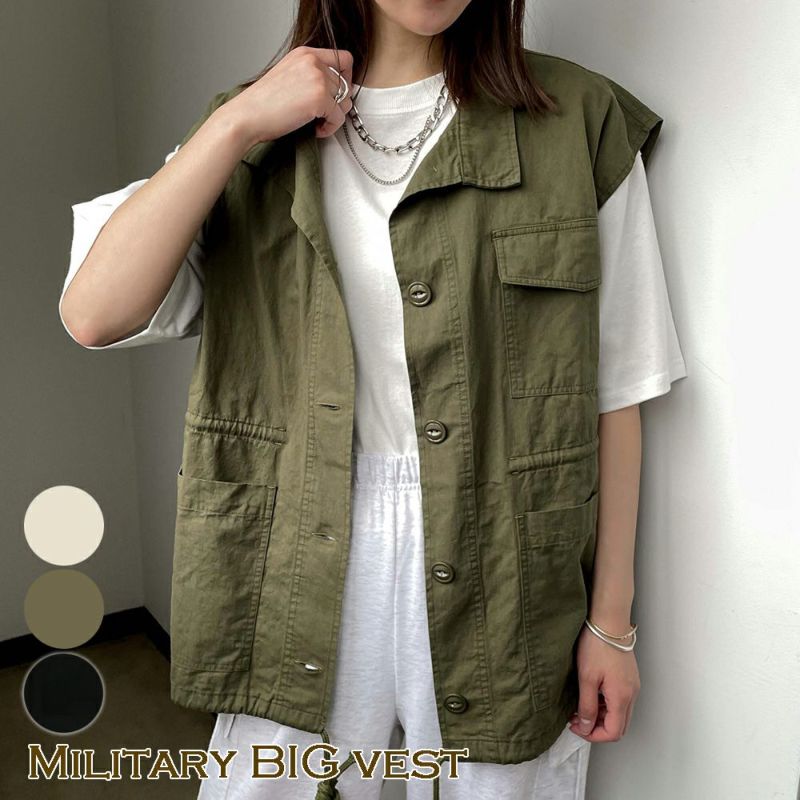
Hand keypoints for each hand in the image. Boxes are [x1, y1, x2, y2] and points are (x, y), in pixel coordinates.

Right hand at [223, 45, 354, 149]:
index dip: (346, 78)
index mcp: (305, 53)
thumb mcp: (288, 76)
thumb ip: (310, 75)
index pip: (343, 58)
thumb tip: (333, 89)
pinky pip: (339, 118)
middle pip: (346, 84)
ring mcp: (317, 78)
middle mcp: (313, 62)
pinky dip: (330, 128)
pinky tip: (315, 130)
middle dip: (338, 104)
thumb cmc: (262, 103)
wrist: (246, 116)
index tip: (337, 94)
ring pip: (345, 102)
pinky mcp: (320, 98)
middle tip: (323, 115)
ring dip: (334, 117)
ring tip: (317, 123)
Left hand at [568, 623, 639, 741]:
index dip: (594, 735)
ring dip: (601, 716)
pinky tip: (591, 695)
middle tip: (577, 720)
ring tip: (580, 707)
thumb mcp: (587, 678)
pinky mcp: (629, 677)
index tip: (577, 728)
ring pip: (620, 714)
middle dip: (597, 728)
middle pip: (619, 726)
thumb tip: (586, 726)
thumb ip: (586, 706)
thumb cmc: (597, 645)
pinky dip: (606, 705)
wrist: (609, 621)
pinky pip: (620, 700)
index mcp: (622, 697)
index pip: (613, 732)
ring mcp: (632, 685)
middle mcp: (631, 694)